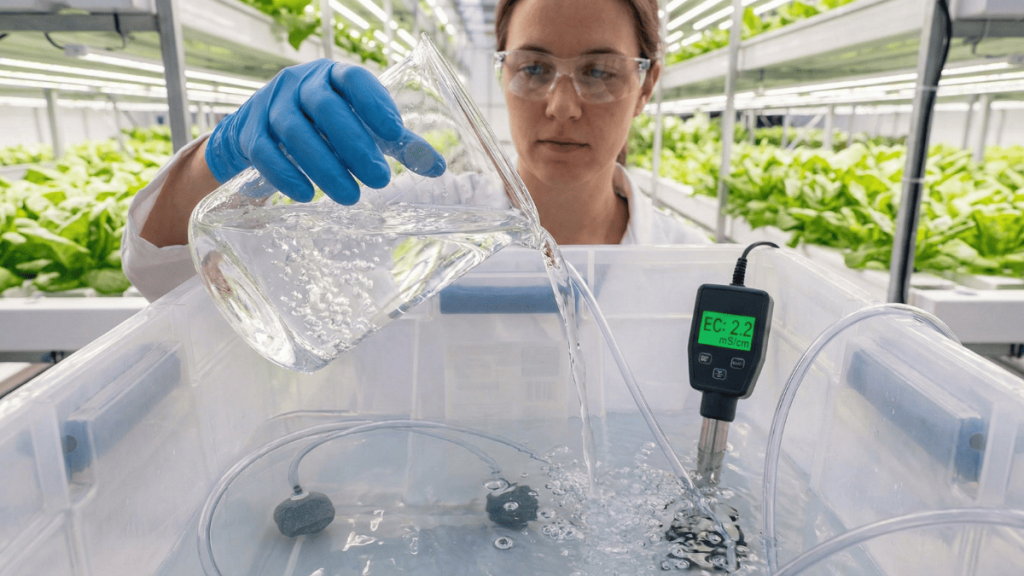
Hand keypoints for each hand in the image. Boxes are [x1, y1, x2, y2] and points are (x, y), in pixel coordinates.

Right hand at [204, 59, 444, 203]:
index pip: (354, 80)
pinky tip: (307, 196)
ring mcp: (271, 105)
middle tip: (380, 180)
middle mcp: (300, 84)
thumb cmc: (327, 127)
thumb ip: (398, 144)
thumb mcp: (363, 128)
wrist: (263, 130)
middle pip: (324, 107)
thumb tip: (437, 167)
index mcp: (334, 77)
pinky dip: (286, 174)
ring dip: (324, 166)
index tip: (396, 134)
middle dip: (353, 145)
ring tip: (350, 197)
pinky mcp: (250, 132)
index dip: (375, 104)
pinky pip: (264, 151)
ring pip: (293, 130)